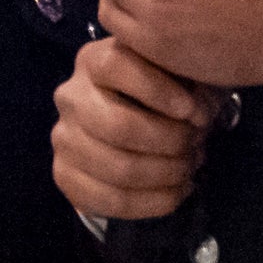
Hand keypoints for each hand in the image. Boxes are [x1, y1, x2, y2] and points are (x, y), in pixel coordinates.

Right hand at [52, 36, 216, 221]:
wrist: (130, 123)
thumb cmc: (162, 92)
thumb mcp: (179, 73)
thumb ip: (192, 82)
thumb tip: (199, 113)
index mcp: (93, 60)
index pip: (115, 66)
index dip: (158, 90)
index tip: (195, 112)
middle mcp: (70, 97)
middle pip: (118, 126)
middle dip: (170, 142)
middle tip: (197, 145)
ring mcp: (63, 139)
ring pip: (118, 169)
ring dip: (166, 175)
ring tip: (190, 168)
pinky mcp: (65, 176)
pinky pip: (112, 201)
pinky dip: (154, 202)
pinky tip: (177, 191)